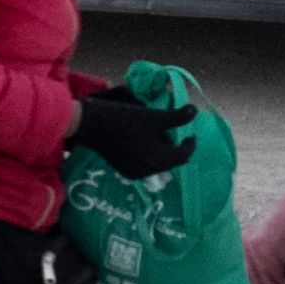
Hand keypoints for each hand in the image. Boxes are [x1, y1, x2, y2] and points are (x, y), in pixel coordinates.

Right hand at [72, 93, 198, 180]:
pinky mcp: (123, 169)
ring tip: (155, 128)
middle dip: (172, 142)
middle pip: (169, 159)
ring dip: (160, 145)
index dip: (190, 143)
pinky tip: (142, 135)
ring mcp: (133, 172)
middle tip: (171, 126)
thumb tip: (195, 111)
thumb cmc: (124, 120)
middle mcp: (146, 172)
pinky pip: (144, 161)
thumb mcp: (154, 116)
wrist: (90, 124)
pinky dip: (148, 150)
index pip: (182, 156)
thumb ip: (177, 117)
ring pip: (157, 160)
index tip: (192, 132)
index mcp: (156, 161)